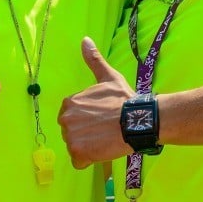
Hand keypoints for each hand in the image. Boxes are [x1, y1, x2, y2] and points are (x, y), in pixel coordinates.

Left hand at [58, 38, 134, 168]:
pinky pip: (79, 161)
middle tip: (104, 130)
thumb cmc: (123, 100)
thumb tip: (85, 39)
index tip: (102, 119)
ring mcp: (70, 136)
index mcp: (69, 102)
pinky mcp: (78, 153)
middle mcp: (65, 119)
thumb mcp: (108, 77)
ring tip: (105, 139)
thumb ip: (94, 60)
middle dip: (86, 134)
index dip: (88, 120)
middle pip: (72, 133)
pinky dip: (89, 160)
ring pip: (76, 147)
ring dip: (89, 147)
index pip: (73, 117)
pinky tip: (103, 150)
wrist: (137, 120)